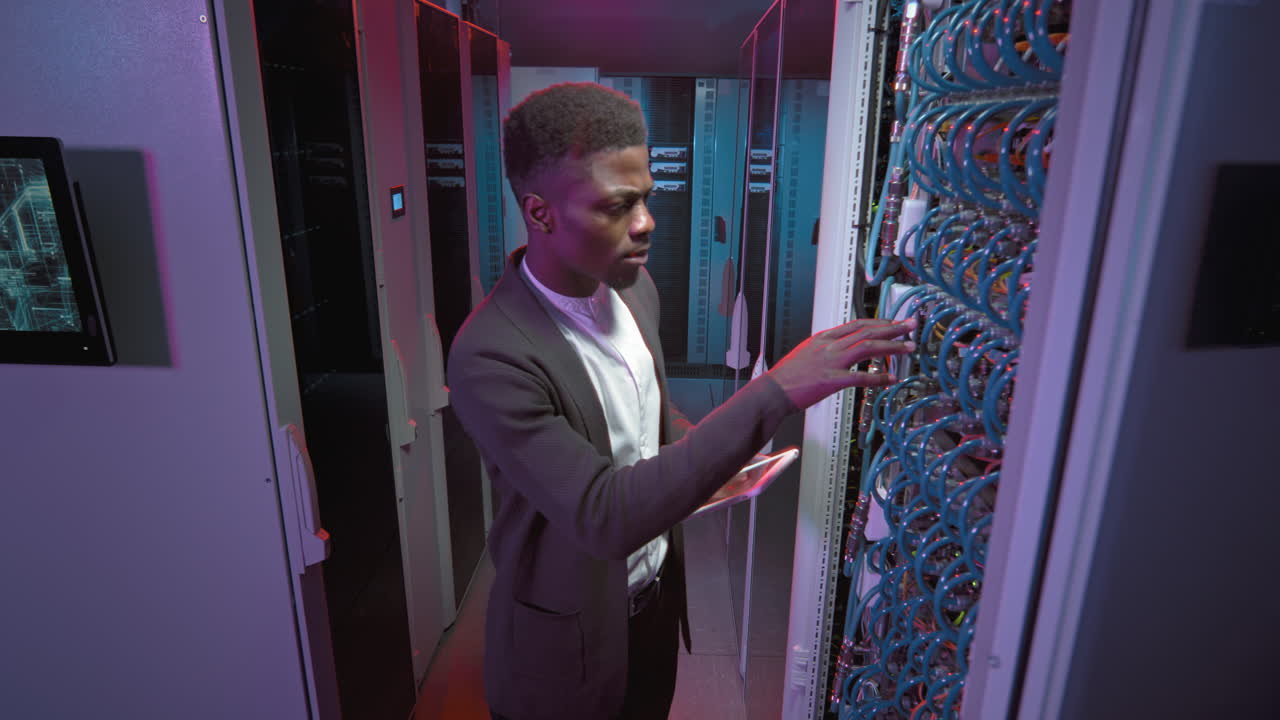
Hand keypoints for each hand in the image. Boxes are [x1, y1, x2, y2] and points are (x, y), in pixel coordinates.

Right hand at [766, 318, 915, 409]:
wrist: (772, 392)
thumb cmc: (787, 377)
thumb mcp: (807, 353)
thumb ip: (826, 349)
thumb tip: (842, 348)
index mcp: (824, 338)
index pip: (858, 324)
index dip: (880, 322)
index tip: (895, 323)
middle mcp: (829, 346)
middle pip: (867, 331)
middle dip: (893, 328)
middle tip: (911, 326)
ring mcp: (830, 362)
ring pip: (867, 347)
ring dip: (891, 347)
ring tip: (909, 348)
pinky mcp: (830, 380)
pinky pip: (860, 376)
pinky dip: (877, 377)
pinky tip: (890, 379)